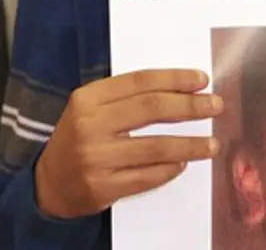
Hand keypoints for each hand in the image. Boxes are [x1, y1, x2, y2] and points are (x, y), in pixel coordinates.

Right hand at [35, 69, 222, 218]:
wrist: (50, 183)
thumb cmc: (81, 139)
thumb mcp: (93, 109)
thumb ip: (128, 98)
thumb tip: (184, 90)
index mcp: (88, 98)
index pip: (140, 81)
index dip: (175, 79)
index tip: (202, 80)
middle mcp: (90, 125)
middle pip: (152, 108)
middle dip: (190, 106)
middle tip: (215, 105)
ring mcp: (95, 158)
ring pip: (156, 147)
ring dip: (191, 144)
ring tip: (212, 143)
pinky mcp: (103, 187)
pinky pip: (149, 176)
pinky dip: (171, 169)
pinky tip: (184, 162)